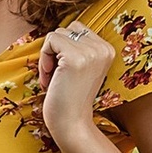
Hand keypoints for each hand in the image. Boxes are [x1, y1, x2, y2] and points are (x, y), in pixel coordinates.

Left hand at [38, 17, 114, 148]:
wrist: (72, 124)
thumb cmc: (69, 97)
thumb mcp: (81, 67)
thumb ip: (78, 47)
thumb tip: (59, 28)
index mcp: (108, 49)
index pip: (77, 28)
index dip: (64, 48)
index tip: (64, 71)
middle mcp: (103, 48)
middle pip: (67, 29)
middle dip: (55, 51)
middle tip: (56, 76)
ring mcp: (90, 52)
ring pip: (56, 34)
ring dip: (48, 56)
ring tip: (53, 78)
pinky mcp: (75, 57)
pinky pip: (50, 41)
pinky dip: (43, 59)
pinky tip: (49, 79)